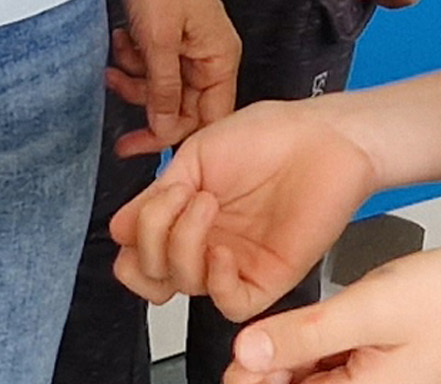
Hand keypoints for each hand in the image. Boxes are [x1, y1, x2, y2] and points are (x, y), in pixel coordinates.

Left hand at [107, 0, 241, 154]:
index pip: (206, 119)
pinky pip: (154, 61)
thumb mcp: (158, 41)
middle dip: (146, 102)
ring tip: (115, 63)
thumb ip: (162, 89)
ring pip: (164, 83)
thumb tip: (163, 129)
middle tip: (115, 97)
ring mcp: (191, 42)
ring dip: (136, 79)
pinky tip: (122, 42)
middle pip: (182, 104)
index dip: (171, 136)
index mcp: (220, 59)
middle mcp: (211, 54)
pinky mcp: (171, 30)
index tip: (136, 147)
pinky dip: (135, 58)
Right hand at [111, 98, 378, 320]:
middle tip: (175, 200)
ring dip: (183, 243)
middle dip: (151, 241)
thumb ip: (156, 196)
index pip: (137, 253)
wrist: (321, 138)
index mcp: (184, 216)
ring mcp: (233, 263)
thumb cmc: (269, 137)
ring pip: (183, 286)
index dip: (133, 237)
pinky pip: (227, 303)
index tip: (151, 200)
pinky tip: (221, 250)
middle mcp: (205, 244)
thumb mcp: (195, 156)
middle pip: (151, 276)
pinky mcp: (266, 279)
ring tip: (205, 201)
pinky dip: (215, 281)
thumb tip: (118, 227)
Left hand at [225, 251, 440, 383]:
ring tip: (308, 320)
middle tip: (278, 327)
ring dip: (294, 351)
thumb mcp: (370, 309)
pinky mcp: (379, 373)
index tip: (245, 346)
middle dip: (272, 361)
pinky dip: (319, 345)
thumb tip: (246, 354)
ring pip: (308, 375)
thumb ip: (305, 334)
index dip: (251, 373)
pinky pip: (332, 366)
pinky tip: (328, 321)